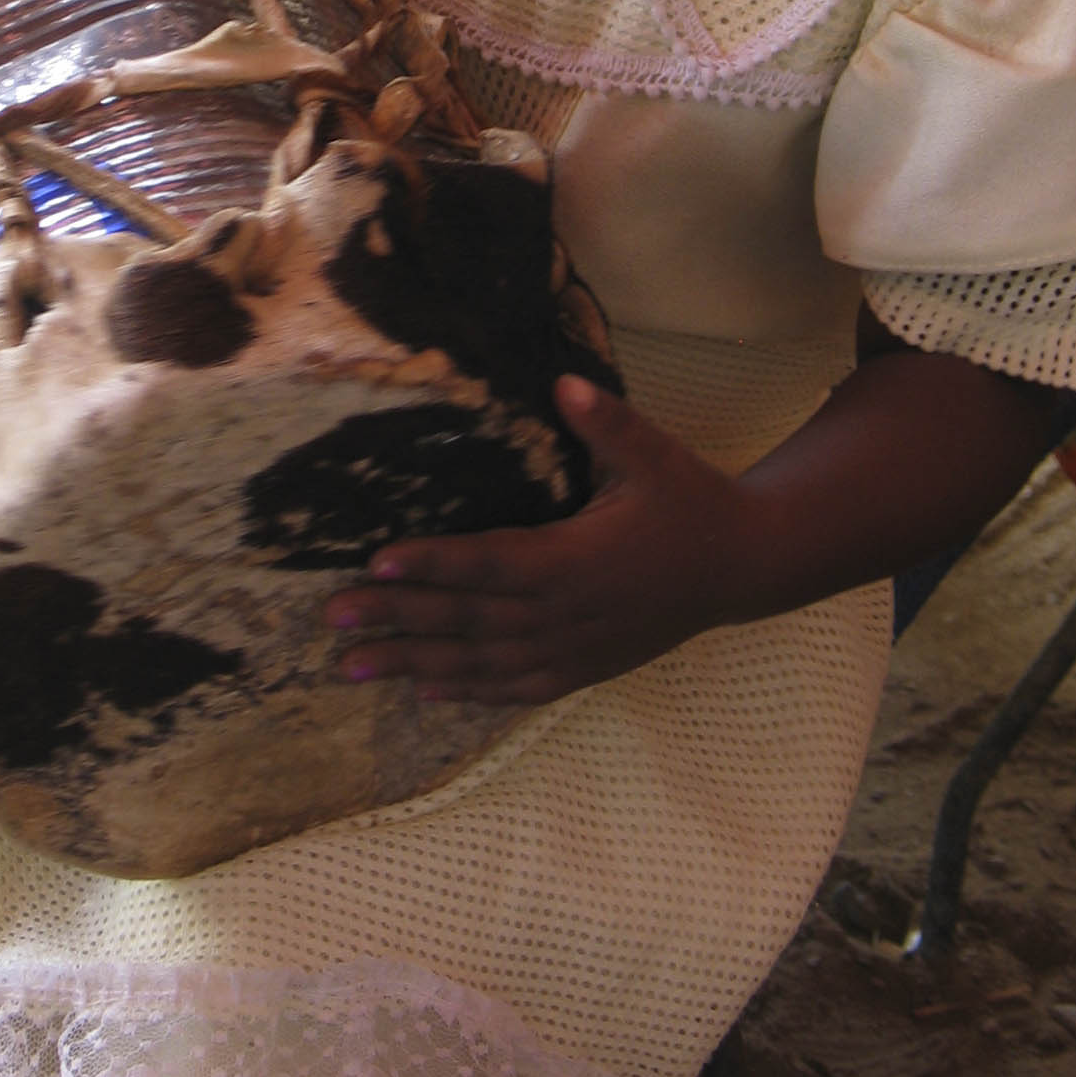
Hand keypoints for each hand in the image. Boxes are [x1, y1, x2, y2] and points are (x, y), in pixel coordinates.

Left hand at [324, 377, 749, 705]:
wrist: (742, 567)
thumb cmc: (691, 501)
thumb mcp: (655, 455)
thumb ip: (607, 423)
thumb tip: (565, 383)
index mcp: (578, 559)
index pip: (491, 562)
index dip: (435, 564)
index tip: (378, 560)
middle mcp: (568, 613)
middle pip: (469, 620)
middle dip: (398, 619)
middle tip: (332, 619)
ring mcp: (575, 649)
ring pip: (481, 664)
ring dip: (414, 665)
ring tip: (351, 668)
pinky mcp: (584, 669)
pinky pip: (516, 688)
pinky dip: (467, 693)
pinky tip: (423, 693)